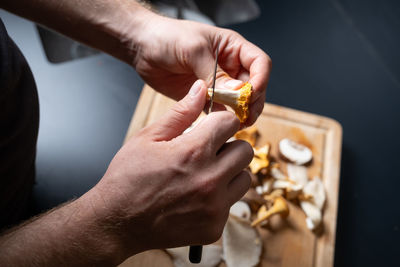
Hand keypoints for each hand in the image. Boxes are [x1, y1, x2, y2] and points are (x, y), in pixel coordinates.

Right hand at [91, 80, 252, 255]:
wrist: (117, 222)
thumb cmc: (128, 177)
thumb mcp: (148, 138)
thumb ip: (180, 113)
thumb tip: (201, 89)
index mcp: (194, 151)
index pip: (231, 123)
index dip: (221, 122)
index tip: (212, 128)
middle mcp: (210, 179)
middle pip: (245, 151)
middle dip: (229, 146)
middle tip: (208, 153)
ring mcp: (214, 207)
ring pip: (244, 178)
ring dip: (229, 174)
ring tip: (204, 176)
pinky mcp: (214, 227)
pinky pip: (231, 204)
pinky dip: (218, 199)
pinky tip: (195, 199)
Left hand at [130, 14, 271, 125]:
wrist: (143, 47)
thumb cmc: (168, 37)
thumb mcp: (194, 50)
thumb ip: (214, 73)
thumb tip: (237, 92)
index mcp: (233, 48)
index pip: (259, 64)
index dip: (261, 79)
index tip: (251, 94)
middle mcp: (229, 66)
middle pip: (253, 86)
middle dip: (252, 101)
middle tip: (245, 116)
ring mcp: (218, 83)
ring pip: (238, 102)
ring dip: (239, 113)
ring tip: (235, 124)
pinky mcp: (205, 98)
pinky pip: (219, 110)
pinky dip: (222, 119)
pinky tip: (219, 125)